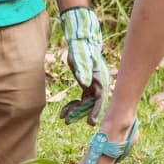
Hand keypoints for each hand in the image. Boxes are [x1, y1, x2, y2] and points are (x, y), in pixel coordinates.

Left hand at [58, 6, 110, 123]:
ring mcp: (93, 86)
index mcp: (100, 80)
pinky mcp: (87, 86)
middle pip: (91, 104)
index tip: (90, 123)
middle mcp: (98, 85)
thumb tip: (84, 83)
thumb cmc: (81, 48)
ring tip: (63, 118)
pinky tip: (64, 111)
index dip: (96, 112)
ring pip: (85, 104)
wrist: (80, 40)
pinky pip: (81, 100)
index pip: (100, 100)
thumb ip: (83, 70)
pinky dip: (73, 106)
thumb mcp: (80, 59)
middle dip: (80, 114)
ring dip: (75, 111)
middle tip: (67, 121)